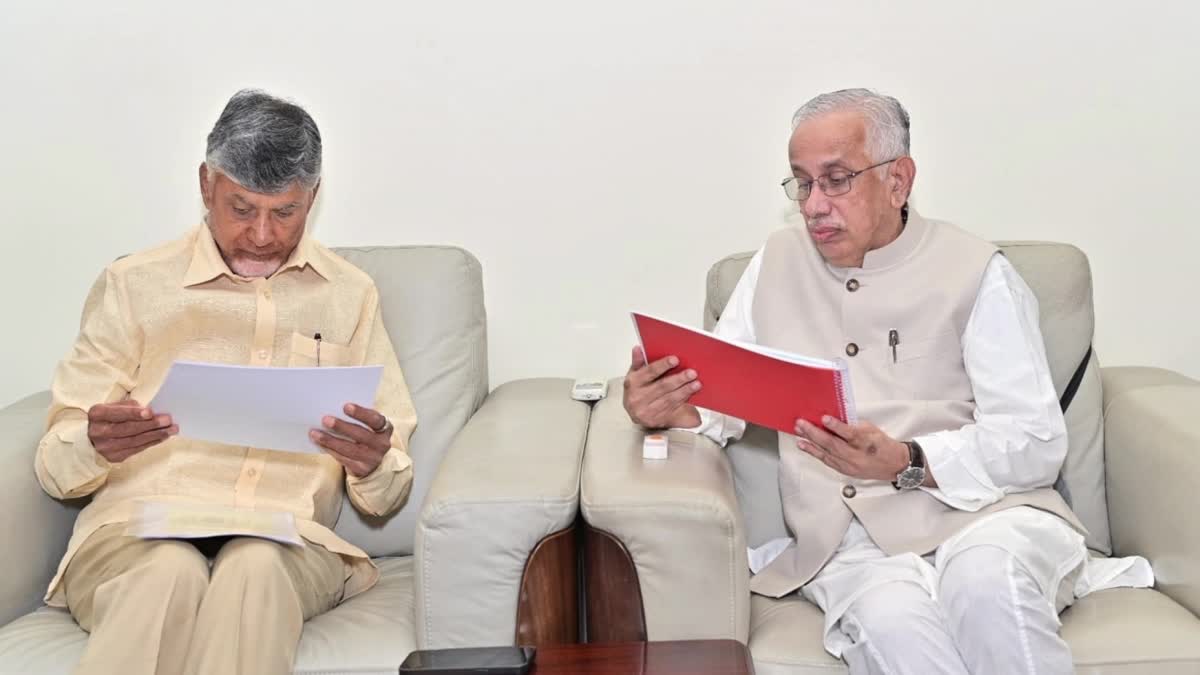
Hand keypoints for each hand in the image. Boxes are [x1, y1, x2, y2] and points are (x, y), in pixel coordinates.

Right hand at [87, 399, 177, 462]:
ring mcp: (105, 447)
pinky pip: (136, 449)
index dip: (133, 414)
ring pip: (134, 441)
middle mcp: (98, 431)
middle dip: (150, 424)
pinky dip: (151, 442)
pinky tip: (163, 437)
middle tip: (168, 420)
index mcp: (97, 414)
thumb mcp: (113, 406)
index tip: (150, 412)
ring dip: (156, 435)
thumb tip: (150, 412)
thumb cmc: (109, 418)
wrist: (92, 439)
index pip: (116, 414)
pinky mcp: (114, 457)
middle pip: (128, 429)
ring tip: (172, 429)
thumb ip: (129, 406)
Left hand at [310, 403, 391, 477]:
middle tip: (325, 419)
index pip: (375, 419)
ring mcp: (372, 458)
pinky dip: (330, 450)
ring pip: (350, 449)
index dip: (361, 413)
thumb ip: (359, 419)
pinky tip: (319, 443)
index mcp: (385, 428)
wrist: (375, 462)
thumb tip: (334, 409)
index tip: (345, 406)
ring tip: (315, 433)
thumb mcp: (370, 426)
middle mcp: (382, 444)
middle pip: (361, 435)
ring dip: (330, 440)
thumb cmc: (368, 436)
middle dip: (341, 426)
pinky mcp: (361, 469)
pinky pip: (343, 459)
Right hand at [622, 346, 701, 429]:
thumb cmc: (638, 391)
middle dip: (678, 379)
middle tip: (692, 372)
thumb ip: (638, 362)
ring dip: (685, 390)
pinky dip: (683, 400)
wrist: (637, 413)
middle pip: (662, 386)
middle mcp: (637, 399)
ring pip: (669, 399)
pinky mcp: (656, 421)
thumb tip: (638, 348)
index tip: (675, 359)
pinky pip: (673, 408)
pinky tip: (692, 393)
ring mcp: (646, 412)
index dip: (662, 365)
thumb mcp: (635, 375)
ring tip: (696, 383)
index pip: (649, 372)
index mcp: (631, 383)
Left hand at [794, 416, 908, 481]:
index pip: (849, 433)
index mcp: (865, 441)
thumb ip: (853, 425)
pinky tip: (805, 446)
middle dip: (814, 433)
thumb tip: (833, 418)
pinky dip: (815, 453)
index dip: (836, 426)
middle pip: (833, 444)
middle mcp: (857, 455)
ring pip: (827, 454)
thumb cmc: (882, 444)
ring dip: (810, 444)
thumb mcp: (871, 429)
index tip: (824, 418)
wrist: (894, 464)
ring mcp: (850, 465)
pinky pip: (827, 461)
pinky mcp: (845, 471)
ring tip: (798, 436)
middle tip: (801, 424)